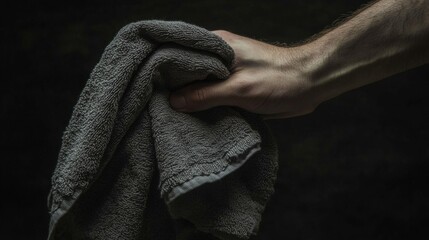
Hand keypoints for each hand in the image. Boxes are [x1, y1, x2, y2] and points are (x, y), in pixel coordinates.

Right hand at [169, 30, 319, 118]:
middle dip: (172, 86)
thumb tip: (175, 101)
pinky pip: (211, 94)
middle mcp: (218, 56)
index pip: (179, 52)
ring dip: (188, 98)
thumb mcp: (239, 89)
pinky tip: (192, 117)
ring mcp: (226, 71)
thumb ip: (205, 94)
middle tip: (154, 105)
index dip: (163, 67)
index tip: (146, 83)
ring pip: (198, 84)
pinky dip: (202, 104)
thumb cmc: (279, 79)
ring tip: (168, 114)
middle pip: (186, 70)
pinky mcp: (233, 86)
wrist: (310, 84)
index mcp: (217, 46)